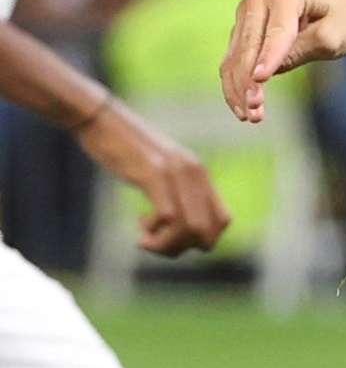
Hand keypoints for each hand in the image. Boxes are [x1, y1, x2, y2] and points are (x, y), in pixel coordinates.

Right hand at [76, 101, 229, 254]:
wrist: (100, 119)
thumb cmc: (124, 148)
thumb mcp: (158, 168)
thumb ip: (174, 189)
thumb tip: (177, 221)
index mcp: (199, 173)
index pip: (223, 221)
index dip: (202, 240)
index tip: (174, 237)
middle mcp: (194, 173)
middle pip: (206, 231)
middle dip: (181, 248)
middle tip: (154, 244)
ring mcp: (175, 172)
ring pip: (189, 228)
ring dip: (167, 245)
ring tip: (145, 241)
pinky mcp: (153, 173)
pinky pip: (168, 216)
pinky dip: (155, 232)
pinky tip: (141, 225)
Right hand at [221, 0, 345, 122]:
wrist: (337, 1)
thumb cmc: (341, 17)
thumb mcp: (335, 35)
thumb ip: (304, 49)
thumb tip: (266, 72)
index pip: (278, 31)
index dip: (269, 56)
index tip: (260, 80)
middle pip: (250, 44)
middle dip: (249, 79)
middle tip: (254, 111)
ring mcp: (246, 10)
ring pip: (236, 54)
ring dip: (239, 87)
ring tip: (250, 116)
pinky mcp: (241, 27)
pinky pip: (233, 59)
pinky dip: (236, 84)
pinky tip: (242, 107)